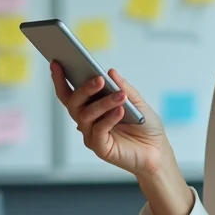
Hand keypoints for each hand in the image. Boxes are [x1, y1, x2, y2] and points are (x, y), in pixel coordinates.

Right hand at [50, 63, 171, 177]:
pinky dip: (109, 118)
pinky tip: (120, 111)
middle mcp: (88, 121)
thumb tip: (110, 72)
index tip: (57, 63)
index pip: (71, 93)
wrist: (157, 151)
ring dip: (103, 103)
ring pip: (86, 115)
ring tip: (120, 96)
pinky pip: (98, 130)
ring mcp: (92, 135)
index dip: (61, 79)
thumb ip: (123, 87)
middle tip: (98, 79)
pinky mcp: (100, 148)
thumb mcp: (137, 101)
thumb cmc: (145, 126)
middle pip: (74, 103)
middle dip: (84, 89)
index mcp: (93, 107)